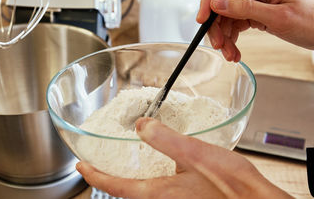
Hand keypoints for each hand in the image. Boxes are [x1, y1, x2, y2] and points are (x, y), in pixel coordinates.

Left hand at [76, 118, 291, 198]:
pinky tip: (156, 164)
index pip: (116, 186)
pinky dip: (147, 176)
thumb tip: (143, 126)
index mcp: (160, 192)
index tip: (82, 166)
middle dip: (109, 177)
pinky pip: (157, 189)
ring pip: (141, 190)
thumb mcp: (196, 155)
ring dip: (127, 177)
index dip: (95, 175)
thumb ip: (166, 139)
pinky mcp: (186, 198)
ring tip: (121, 161)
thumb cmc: (234, 188)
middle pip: (125, 192)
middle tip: (98, 163)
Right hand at [196, 0, 313, 61]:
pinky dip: (231, 40)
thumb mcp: (276, 16)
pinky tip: (234, 52)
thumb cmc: (309, 21)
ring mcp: (252, 1)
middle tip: (217, 44)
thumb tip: (216, 3)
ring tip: (230, 55)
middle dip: (216, 26)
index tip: (202, 18)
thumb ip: (244, 8)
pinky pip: (234, 26)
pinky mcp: (253, 14)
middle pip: (221, 3)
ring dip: (224, 38)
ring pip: (225, 18)